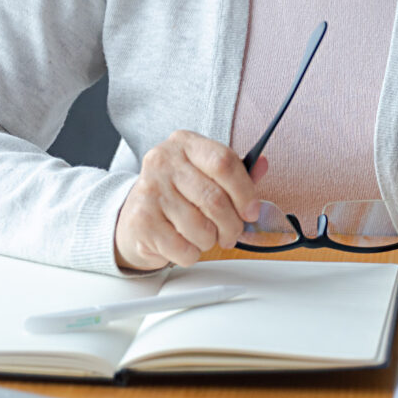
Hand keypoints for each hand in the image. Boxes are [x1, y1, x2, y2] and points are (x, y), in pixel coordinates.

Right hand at [113, 130, 265, 270]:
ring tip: (204, 236)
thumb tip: (261, 165)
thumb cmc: (178, 194)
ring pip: (201, 228)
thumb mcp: (207, 175)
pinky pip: (184, 248)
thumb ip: (237, 172)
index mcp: (185, 143)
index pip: (224, 162)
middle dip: (231, 225)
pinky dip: (192, 253)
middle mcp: (163, 161)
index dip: (245, 191)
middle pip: (215, 199)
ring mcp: (149, 190)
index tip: (251, 211)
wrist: (136, 217)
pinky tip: (184, 243)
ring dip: (210, 241)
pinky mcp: (141, 220)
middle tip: (232, 233)